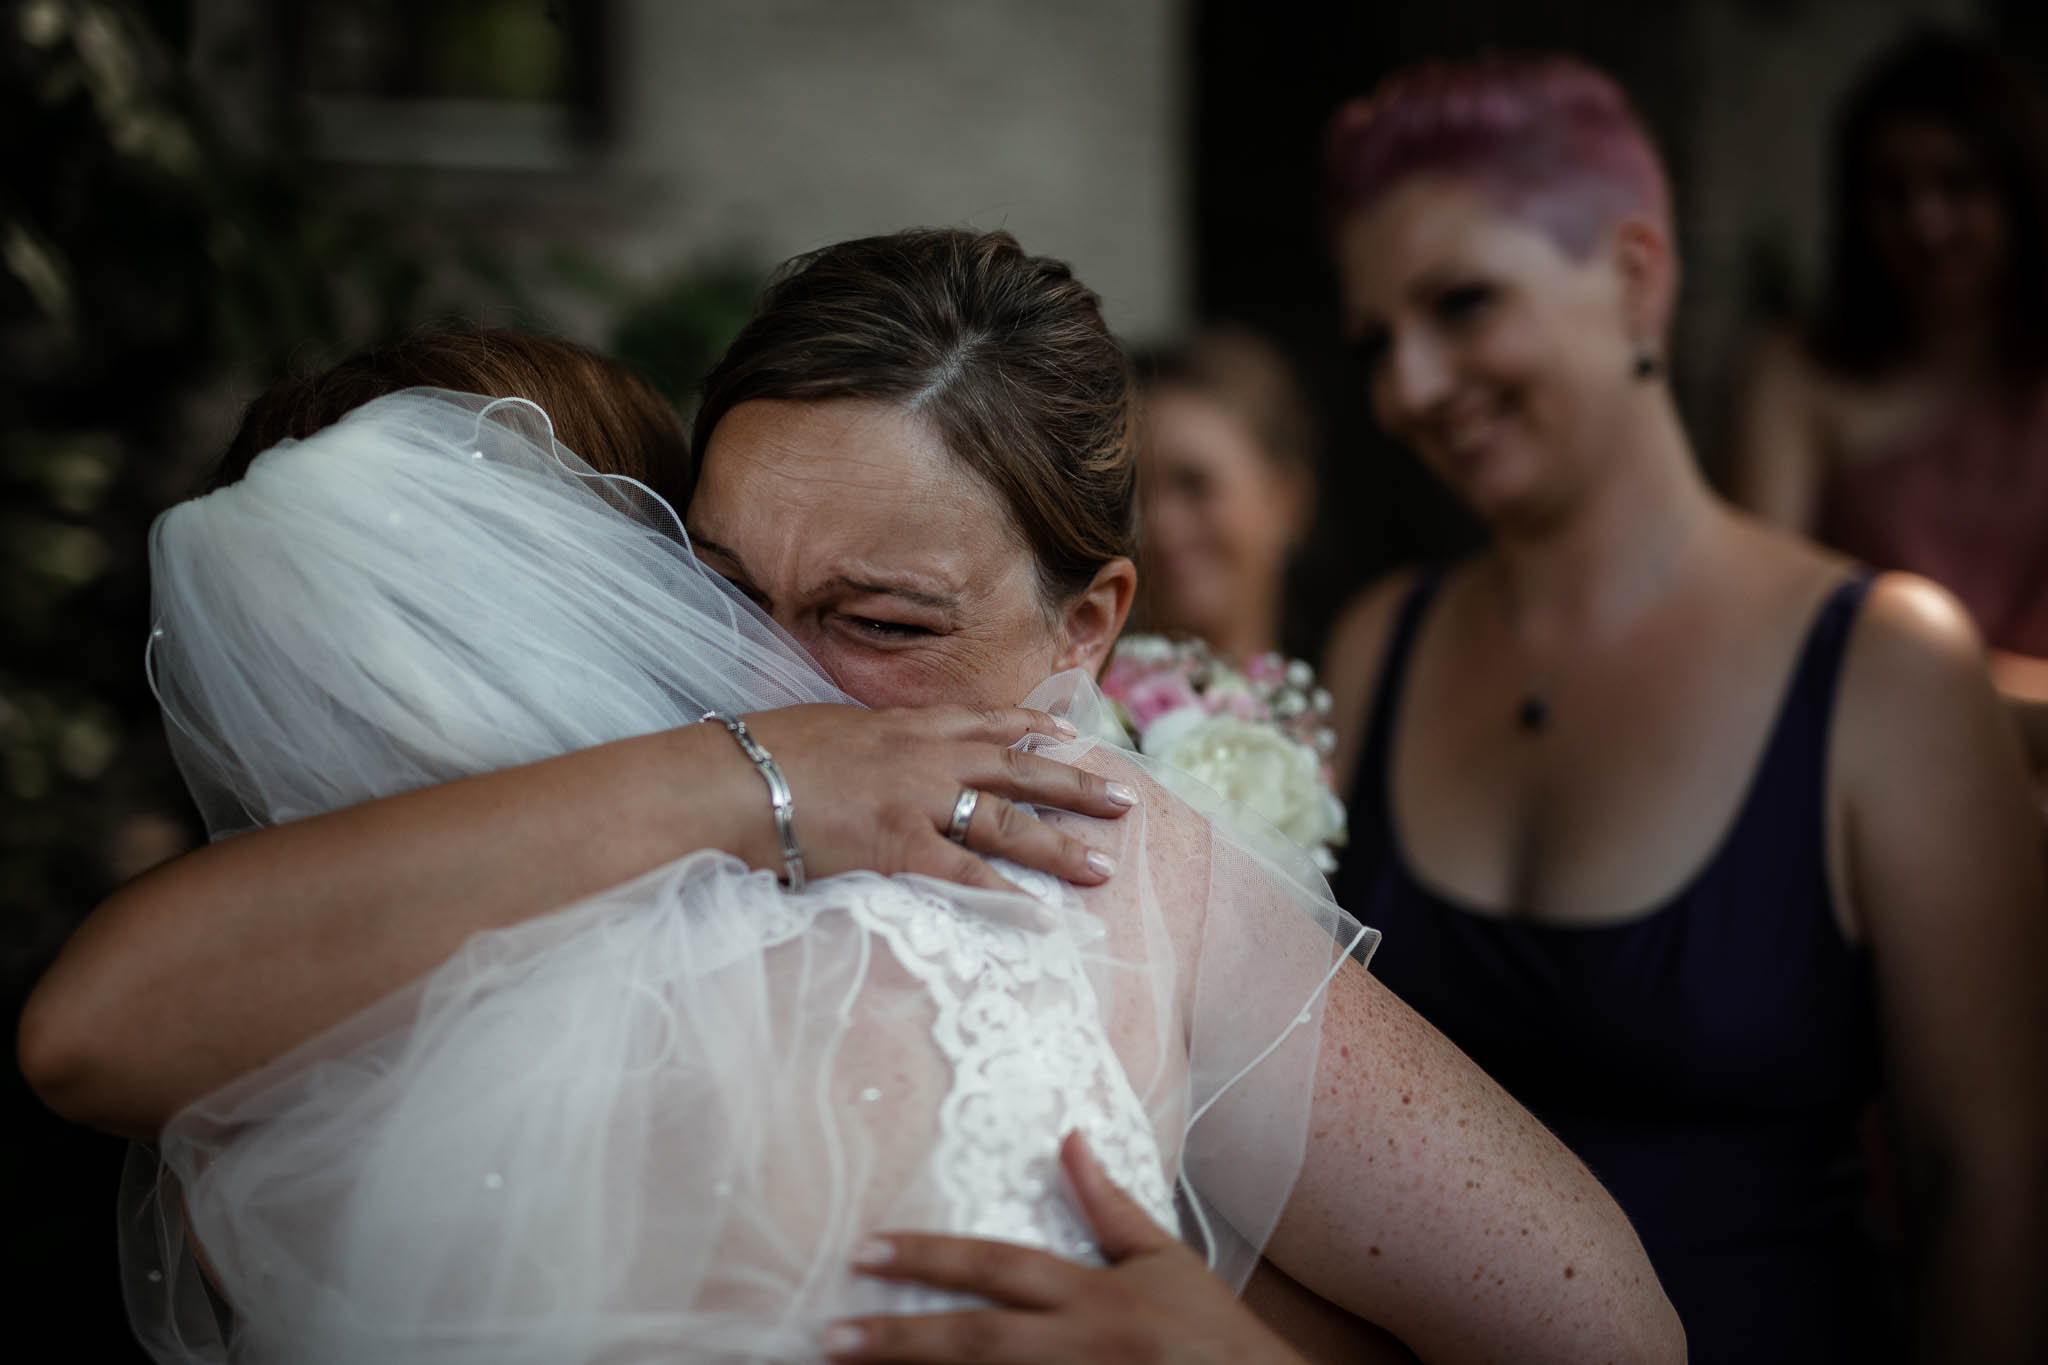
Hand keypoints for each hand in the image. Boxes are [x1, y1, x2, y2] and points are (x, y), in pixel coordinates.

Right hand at [737, 705, 1136, 897]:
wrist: (722, 783)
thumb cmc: (753, 758)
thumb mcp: (819, 730)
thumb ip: (859, 743)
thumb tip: (865, 753)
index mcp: (900, 725)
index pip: (983, 720)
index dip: (1033, 729)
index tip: (1070, 735)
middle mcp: (920, 756)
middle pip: (1016, 768)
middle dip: (1075, 785)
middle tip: (1124, 799)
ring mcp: (913, 801)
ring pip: (1006, 822)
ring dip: (1060, 844)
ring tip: (1105, 865)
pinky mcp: (896, 847)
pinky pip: (965, 877)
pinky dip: (1007, 897)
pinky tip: (1042, 916)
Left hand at [821, 1132, 1308, 1364]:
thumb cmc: (1215, 1335)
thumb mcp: (1166, 1260)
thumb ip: (1107, 1206)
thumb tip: (1068, 1138)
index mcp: (1096, 1296)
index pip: (999, 1266)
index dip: (929, 1258)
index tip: (864, 1253)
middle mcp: (1081, 1346)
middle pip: (977, 1342)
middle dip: (898, 1341)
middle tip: (830, 1339)